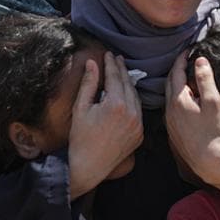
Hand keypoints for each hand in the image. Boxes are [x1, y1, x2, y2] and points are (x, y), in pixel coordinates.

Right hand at [68, 53, 142, 198]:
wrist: (88, 166)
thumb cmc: (80, 137)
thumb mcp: (81, 107)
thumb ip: (89, 83)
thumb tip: (92, 63)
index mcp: (116, 104)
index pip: (115, 77)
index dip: (111, 64)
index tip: (108, 54)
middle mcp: (131, 113)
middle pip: (128, 84)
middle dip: (121, 70)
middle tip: (116, 58)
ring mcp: (138, 125)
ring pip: (135, 97)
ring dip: (128, 84)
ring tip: (121, 74)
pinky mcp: (140, 134)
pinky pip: (138, 112)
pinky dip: (132, 101)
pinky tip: (125, 95)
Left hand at [166, 54, 219, 194]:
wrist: (208, 161)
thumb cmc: (213, 132)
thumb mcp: (213, 102)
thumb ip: (205, 80)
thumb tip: (200, 60)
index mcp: (178, 100)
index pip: (175, 72)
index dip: (182, 58)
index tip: (188, 49)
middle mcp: (169, 109)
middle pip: (169, 83)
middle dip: (176, 69)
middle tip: (186, 60)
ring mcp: (170, 121)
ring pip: (169, 95)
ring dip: (176, 83)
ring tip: (187, 77)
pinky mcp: (173, 130)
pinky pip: (171, 107)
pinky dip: (177, 97)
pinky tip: (187, 99)